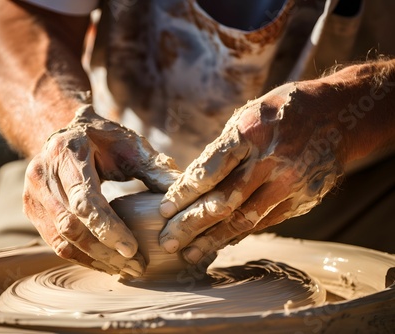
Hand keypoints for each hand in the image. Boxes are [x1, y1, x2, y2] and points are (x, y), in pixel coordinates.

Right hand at [23, 106, 179, 276]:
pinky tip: (105, 262)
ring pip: (61, 240)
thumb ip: (154, 168)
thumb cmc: (102, 139)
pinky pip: (55, 242)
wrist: (64, 134)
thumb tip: (184, 195)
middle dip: (104, 251)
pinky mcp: (31, 209)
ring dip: (94, 259)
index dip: (108, 228)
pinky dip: (81, 256)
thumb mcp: (129, 144)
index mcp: (67, 152)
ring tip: (125, 269)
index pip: (85, 199)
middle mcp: (42, 174)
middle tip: (136, 267)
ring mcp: (32, 193)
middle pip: (71, 225)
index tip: (133, 250)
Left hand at [158, 81, 344, 263]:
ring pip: (245, 219)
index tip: (164, 209)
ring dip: (213, 239)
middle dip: (192, 224)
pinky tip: (220, 243)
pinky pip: (265, 222)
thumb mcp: (249, 115)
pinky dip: (239, 234)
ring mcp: (290, 182)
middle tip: (168, 241)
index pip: (210, 170)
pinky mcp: (303, 199)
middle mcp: (272, 160)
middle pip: (224, 200)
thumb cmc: (281, 112)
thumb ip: (223, 149)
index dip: (184, 193)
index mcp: (251, 132)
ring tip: (189, 254)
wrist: (338, 115)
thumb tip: (194, 184)